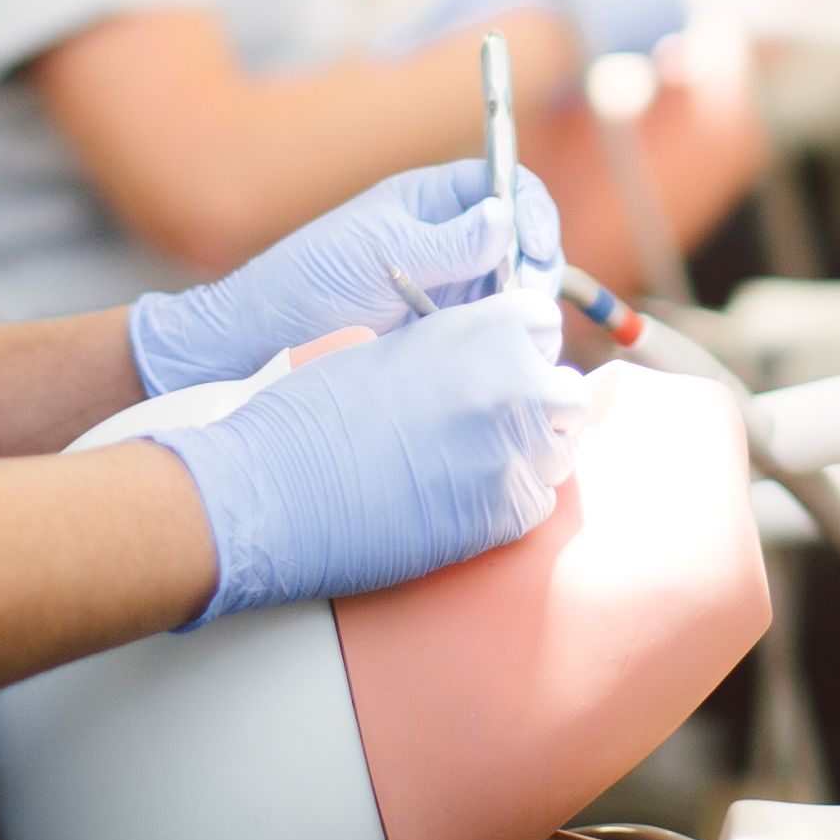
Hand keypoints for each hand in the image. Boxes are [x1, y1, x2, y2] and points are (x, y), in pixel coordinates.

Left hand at [127, 161, 561, 395]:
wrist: (261, 345)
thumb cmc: (308, 284)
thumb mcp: (381, 255)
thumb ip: (449, 241)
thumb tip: (506, 216)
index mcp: (430, 200)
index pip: (506, 186)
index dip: (531, 210)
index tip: (536, 244)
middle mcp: (447, 239)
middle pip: (522, 240)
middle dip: (538, 264)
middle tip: (532, 299)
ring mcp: (448, 287)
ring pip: (514, 289)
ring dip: (524, 306)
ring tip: (516, 330)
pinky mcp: (444, 333)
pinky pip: (491, 330)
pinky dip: (504, 339)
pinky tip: (501, 353)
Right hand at [159, 289, 584, 619]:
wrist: (273, 488)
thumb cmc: (309, 413)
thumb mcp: (387, 348)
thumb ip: (448, 346)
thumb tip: (480, 359)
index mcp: (480, 329)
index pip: (544, 323)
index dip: (520, 344)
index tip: (500, 362)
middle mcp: (513, 384)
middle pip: (566, 392)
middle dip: (537, 403)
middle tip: (488, 421)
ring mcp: (514, 453)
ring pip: (560, 450)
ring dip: (527, 454)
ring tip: (467, 462)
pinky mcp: (504, 515)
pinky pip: (535, 502)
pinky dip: (508, 502)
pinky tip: (459, 499)